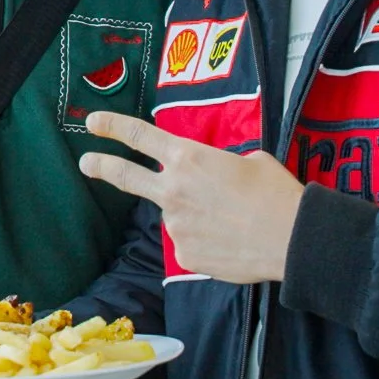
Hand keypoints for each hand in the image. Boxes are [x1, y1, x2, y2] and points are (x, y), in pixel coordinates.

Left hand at [80, 112, 303, 284]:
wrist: (292, 238)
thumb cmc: (276, 193)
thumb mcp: (250, 160)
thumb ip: (218, 166)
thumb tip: (213, 178)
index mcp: (189, 158)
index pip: (140, 136)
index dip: (112, 126)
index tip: (93, 123)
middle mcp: (173, 190)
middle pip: (126, 176)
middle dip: (102, 166)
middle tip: (86, 163)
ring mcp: (175, 225)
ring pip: (177, 215)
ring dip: (195, 216)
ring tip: (233, 222)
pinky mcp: (185, 255)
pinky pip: (191, 243)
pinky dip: (207, 241)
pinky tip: (231, 241)